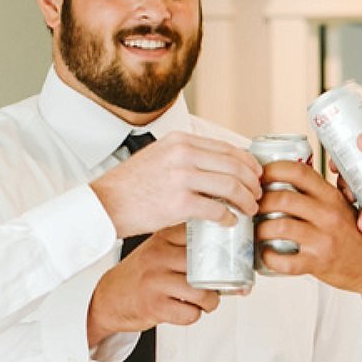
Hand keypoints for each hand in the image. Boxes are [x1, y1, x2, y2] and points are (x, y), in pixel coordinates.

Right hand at [85, 228, 218, 346]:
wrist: (108, 299)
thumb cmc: (141, 275)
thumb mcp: (159, 251)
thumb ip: (187, 249)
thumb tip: (231, 262)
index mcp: (163, 238)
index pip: (203, 235)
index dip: (220, 249)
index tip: (229, 257)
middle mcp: (159, 256)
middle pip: (206, 267)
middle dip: (218, 281)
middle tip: (215, 286)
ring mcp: (155, 281)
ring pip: (202, 293)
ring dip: (210, 302)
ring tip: (205, 302)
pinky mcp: (154, 306)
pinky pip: (190, 314)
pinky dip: (193, 315)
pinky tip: (184, 310)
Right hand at [89, 134, 262, 236]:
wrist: (104, 204)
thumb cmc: (130, 185)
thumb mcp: (159, 156)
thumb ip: (185, 156)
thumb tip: (215, 166)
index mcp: (180, 141)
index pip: (227, 148)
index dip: (248, 163)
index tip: (256, 174)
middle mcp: (183, 154)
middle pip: (235, 166)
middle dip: (252, 183)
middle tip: (257, 195)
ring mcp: (182, 178)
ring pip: (231, 186)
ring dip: (246, 200)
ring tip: (249, 209)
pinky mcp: (179, 203)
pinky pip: (217, 209)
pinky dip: (229, 216)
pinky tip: (230, 221)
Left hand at [256, 161, 361, 298]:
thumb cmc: (351, 234)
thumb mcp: (339, 205)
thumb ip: (315, 193)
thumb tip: (279, 177)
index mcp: (330, 196)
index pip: (298, 171)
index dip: (272, 170)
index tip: (259, 176)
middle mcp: (327, 214)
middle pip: (283, 198)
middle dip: (259, 202)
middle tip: (252, 207)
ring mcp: (322, 239)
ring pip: (280, 226)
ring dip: (260, 229)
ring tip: (256, 231)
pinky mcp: (317, 263)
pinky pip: (285, 261)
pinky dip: (268, 257)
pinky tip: (265, 254)